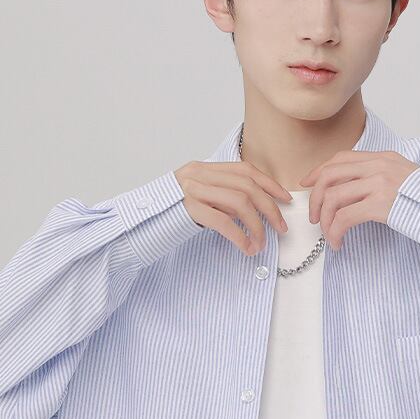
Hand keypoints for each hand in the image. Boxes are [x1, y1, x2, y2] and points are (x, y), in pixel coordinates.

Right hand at [174, 160, 292, 254]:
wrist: (134, 229)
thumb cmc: (166, 219)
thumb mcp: (197, 201)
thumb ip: (220, 199)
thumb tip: (252, 210)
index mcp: (202, 169)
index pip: (245, 170)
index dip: (269, 184)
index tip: (285, 200)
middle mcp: (197, 175)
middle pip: (247, 187)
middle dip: (269, 209)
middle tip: (280, 228)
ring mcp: (191, 190)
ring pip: (240, 203)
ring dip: (256, 226)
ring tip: (260, 244)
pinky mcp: (186, 209)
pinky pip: (223, 221)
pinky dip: (240, 236)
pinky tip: (246, 248)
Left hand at [298, 150, 419, 249]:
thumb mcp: (406, 179)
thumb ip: (382, 178)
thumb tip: (355, 191)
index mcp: (384, 158)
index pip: (341, 158)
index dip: (319, 172)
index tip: (307, 185)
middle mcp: (379, 166)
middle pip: (330, 175)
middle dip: (316, 198)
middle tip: (315, 218)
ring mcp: (380, 183)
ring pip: (333, 197)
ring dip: (325, 220)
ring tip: (329, 235)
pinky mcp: (381, 204)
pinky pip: (344, 218)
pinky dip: (335, 232)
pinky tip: (339, 243)